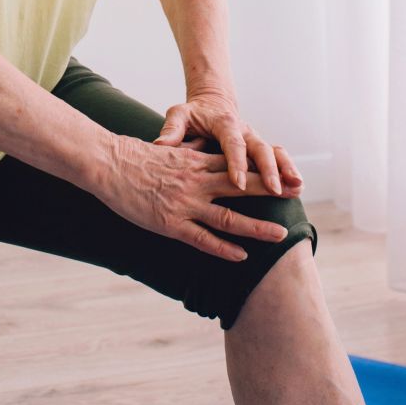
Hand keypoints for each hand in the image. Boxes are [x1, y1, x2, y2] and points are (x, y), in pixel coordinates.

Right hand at [94, 132, 292, 262]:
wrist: (108, 163)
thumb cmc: (134, 156)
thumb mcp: (169, 148)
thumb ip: (190, 154)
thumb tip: (205, 153)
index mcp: (197, 161)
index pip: (238, 164)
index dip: (264, 170)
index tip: (286, 173)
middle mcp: (197, 181)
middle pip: (242, 187)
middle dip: (271, 191)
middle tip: (297, 195)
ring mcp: (186, 203)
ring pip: (229, 217)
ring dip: (256, 227)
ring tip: (280, 235)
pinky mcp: (171, 223)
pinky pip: (203, 239)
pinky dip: (224, 248)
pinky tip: (241, 256)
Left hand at [152, 89, 303, 197]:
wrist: (211, 103)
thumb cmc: (192, 113)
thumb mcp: (179, 115)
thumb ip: (172, 130)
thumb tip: (159, 145)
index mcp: (224, 123)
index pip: (232, 143)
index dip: (236, 162)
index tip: (238, 182)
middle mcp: (244, 130)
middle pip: (260, 148)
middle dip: (269, 169)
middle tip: (275, 190)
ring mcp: (254, 139)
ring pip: (274, 152)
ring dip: (286, 169)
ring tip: (297, 188)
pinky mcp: (260, 147)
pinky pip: (279, 157)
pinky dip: (289, 169)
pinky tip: (297, 186)